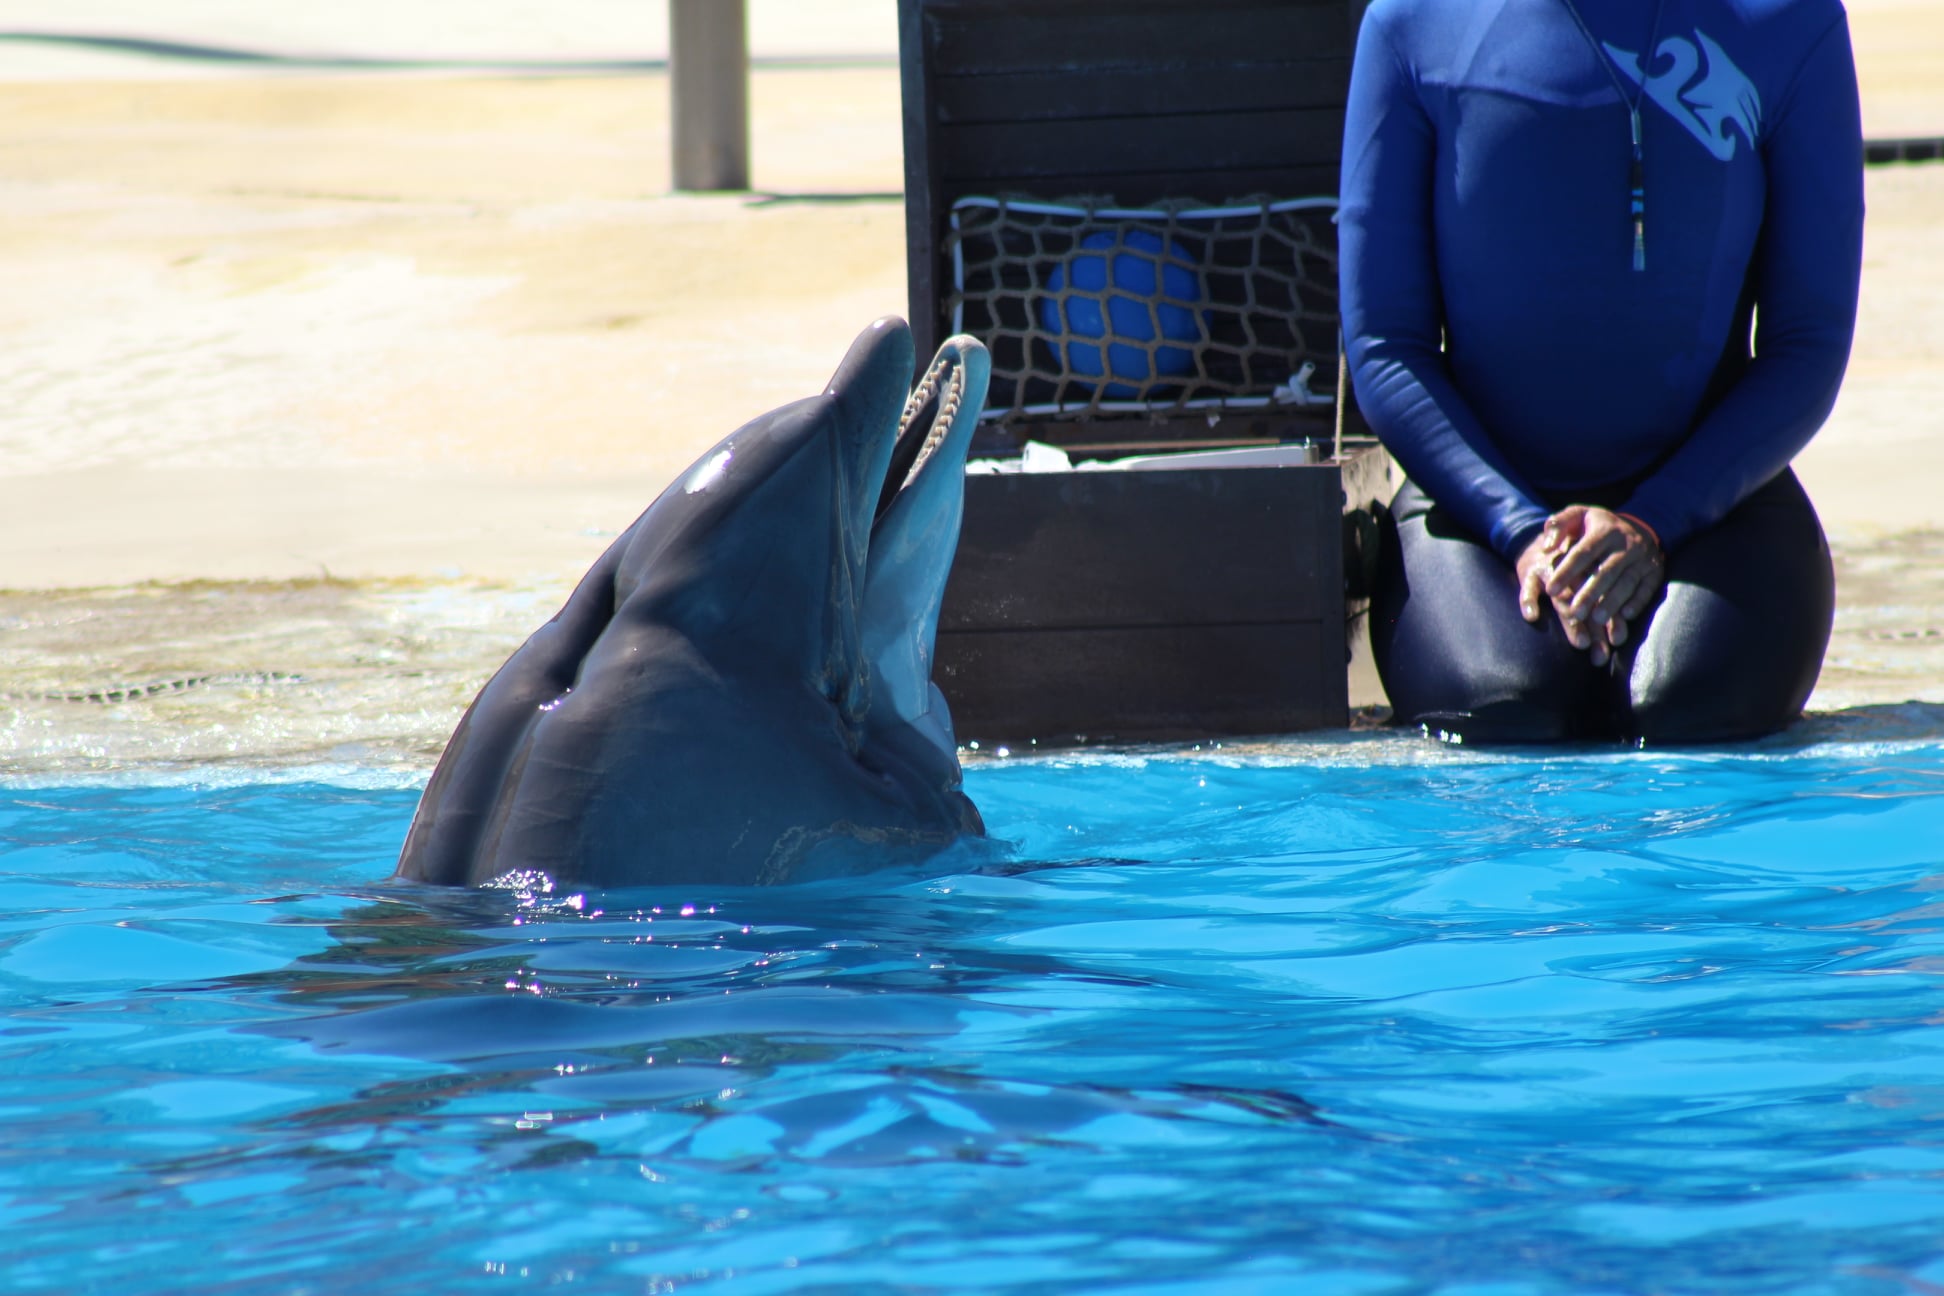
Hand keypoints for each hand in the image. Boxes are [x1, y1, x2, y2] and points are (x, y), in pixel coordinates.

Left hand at [1541, 506, 1664, 664]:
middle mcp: (1626, 544)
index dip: (1567, 571)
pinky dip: (1638, 601)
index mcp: (1604, 530)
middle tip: (1574, 613)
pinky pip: (1648, 588)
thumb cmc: (1597, 525)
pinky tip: (1625, 615)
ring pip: (1627, 582)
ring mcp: (1643, 558)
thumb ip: (1557, 525)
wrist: (1640, 524)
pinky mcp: (1655, 570)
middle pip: (1607, 571)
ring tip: (1596, 619)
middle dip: (1590, 593)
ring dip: (1612, 602)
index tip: (1550, 589)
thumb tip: (1546, 547)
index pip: (1583, 553)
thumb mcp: (1577, 515)